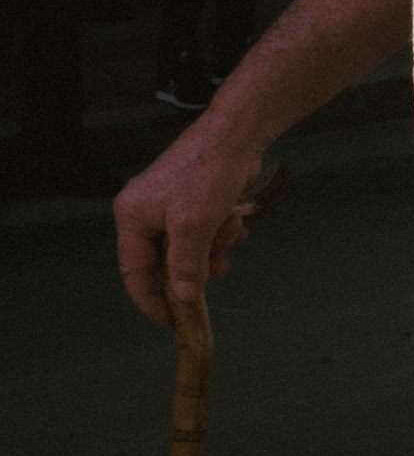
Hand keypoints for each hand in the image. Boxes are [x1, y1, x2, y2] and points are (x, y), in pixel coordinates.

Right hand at [114, 127, 262, 325]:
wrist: (238, 135)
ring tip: (228, 228)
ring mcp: (172, 208)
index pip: (134, 271)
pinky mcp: (196, 204)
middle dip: (197, 265)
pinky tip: (235, 220)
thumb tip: (184, 298)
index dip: (151, 299)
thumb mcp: (193, 226)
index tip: (170, 321)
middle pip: (168, 263)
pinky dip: (222, 233)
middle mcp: (148, 213)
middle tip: (218, 268)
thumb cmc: (208, 170)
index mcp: (133, 216)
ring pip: (193, 250)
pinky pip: (207, 235)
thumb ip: (186, 266)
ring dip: (215, 245)